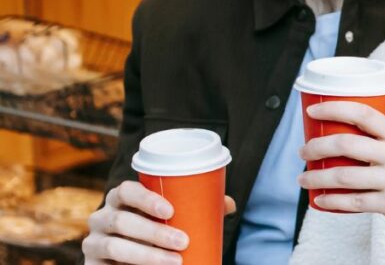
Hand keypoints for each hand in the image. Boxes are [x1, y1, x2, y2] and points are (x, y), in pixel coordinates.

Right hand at [83, 181, 236, 264]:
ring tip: (175, 261)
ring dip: (147, 255)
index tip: (170, 209)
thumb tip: (228, 204)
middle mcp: (102, 218)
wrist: (131, 260)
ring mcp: (93, 242)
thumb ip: (196, 209)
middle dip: (154, 232)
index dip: (145, 198)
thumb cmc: (154, 231)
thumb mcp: (170, 219)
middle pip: (122, 221)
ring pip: (115, 246)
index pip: (125, 190)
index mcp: (120, 200)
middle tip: (184, 241)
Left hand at [299, 101, 384, 263]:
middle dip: (317, 146)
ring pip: (344, 176)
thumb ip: (382, 142)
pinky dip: (332, 201)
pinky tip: (320, 200)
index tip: (314, 111)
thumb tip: (342, 134)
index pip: (364, 114)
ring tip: (304, 178)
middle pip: (348, 143)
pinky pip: (353, 202)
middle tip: (304, 151)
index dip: (334, 109)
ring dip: (317, 177)